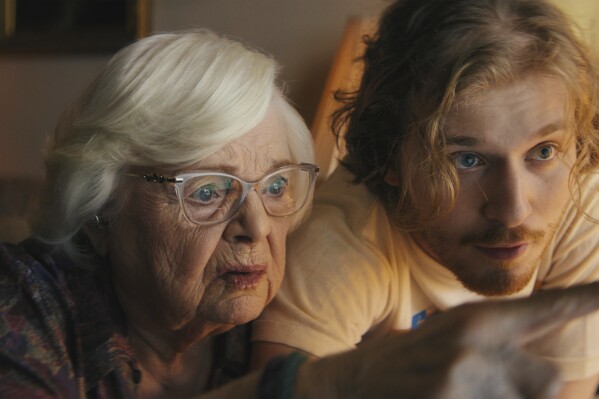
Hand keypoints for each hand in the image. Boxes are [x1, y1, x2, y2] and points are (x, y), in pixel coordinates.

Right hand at [326, 283, 598, 398]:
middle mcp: (476, 344)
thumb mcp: (452, 336)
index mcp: (478, 319)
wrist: (352, 382)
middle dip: (534, 390)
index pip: (549, 309)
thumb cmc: (408, 361)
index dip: (590, 299)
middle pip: (550, 380)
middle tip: (489, 385)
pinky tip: (450, 395)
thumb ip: (501, 345)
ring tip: (461, 389)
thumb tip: (553, 378)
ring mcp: (462, 375)